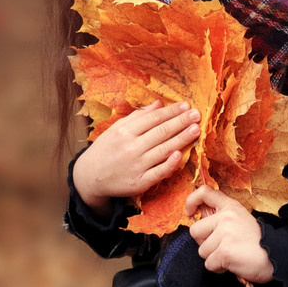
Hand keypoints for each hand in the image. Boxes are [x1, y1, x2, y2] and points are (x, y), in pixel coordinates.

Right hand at [73, 101, 200, 209]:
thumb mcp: (116, 129)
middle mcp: (131, 147)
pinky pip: (158, 172)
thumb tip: (158, 104)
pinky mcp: (139, 182)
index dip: (171, 112)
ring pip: (163, 150)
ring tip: (196, 130)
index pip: (153, 119)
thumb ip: (138, 117)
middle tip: (197, 115)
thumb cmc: (106, 149)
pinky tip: (181, 154)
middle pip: (161, 132)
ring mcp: (136, 166)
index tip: (186, 106)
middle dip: (181, 122)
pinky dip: (170, 164)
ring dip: (182, 139)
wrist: (90, 176)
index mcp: (125, 131)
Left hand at [185, 186, 272, 283]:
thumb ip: (222, 219)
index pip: (205, 192)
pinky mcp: (224, 251)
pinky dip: (219, 268)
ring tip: (231, 256)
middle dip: (205, 243)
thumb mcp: (242, 220)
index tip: (190, 213)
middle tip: (222, 246)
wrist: (277, 256)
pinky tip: (233, 264)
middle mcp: (227, 217)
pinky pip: (209, 264)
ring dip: (213, 258)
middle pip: (195, 231)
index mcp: (231, 207)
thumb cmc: (259, 242)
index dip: (191, 201)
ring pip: (202, 251)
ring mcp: (225, 234)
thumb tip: (201, 223)